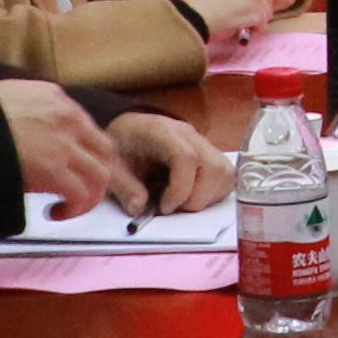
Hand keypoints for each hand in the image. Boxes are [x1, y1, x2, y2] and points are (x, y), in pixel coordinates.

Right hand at [3, 78, 149, 213]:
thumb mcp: (4, 96)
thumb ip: (25, 108)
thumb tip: (24, 126)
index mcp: (53, 97)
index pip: (86, 125)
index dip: (82, 150)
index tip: (70, 165)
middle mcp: (67, 117)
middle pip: (103, 149)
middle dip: (94, 173)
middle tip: (78, 190)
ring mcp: (64, 144)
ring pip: (100, 174)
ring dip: (89, 194)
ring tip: (69, 206)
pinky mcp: (55, 170)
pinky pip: (81, 194)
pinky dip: (75, 208)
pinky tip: (56, 212)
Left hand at [112, 108, 231, 210]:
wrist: (131, 130)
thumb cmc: (122, 145)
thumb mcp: (112, 166)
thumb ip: (124, 187)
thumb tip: (138, 208)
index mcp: (161, 132)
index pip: (186, 157)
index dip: (180, 188)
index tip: (164, 207)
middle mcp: (189, 135)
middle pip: (214, 167)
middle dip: (196, 198)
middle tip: (173, 208)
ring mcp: (204, 143)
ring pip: (225, 173)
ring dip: (207, 197)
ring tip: (182, 202)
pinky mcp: (212, 154)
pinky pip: (226, 177)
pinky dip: (213, 193)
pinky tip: (191, 196)